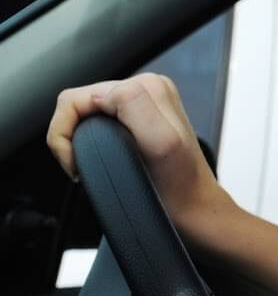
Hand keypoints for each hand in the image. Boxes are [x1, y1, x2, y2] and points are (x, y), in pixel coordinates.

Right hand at [47, 74, 232, 234]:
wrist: (193, 207)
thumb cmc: (177, 187)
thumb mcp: (160, 141)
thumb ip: (132, 104)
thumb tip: (104, 93)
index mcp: (148, 87)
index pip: (77, 98)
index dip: (66, 134)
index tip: (78, 165)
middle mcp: (148, 88)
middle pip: (79, 104)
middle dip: (73, 137)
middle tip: (85, 167)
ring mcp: (143, 102)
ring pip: (84, 114)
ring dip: (82, 141)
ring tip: (97, 164)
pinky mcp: (138, 117)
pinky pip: (96, 121)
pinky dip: (91, 142)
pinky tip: (106, 158)